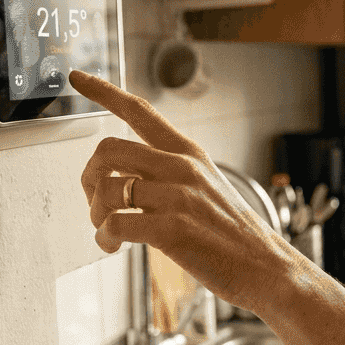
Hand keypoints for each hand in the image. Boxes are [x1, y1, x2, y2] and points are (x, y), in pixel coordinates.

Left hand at [68, 69, 299, 311]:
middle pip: (108, 150)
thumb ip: (170, 174)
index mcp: (189, 153)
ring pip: (106, 190)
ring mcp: (178, 197)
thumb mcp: (208, 186)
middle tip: (96, 202)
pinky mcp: (172, 230)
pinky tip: (114, 246)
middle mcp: (182, 168)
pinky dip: (104, 238)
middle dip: (89, 178)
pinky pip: (114, 224)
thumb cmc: (234, 233)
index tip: (77, 77)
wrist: (266, 267)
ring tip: (107, 231)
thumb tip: (126, 177)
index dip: (104, 91)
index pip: (140, 111)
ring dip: (95, 215)